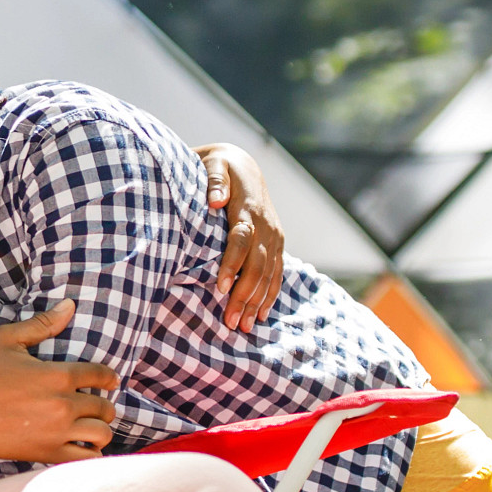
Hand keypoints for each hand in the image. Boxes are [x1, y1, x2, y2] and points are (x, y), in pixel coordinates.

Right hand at [0, 301, 117, 461]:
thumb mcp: (7, 339)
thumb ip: (42, 324)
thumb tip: (69, 305)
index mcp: (57, 375)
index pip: (101, 375)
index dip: (109, 377)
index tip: (109, 381)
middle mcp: (63, 404)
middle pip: (105, 408)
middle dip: (104, 406)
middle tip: (95, 407)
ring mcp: (57, 432)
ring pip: (102, 434)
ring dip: (101, 430)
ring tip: (91, 428)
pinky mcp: (46, 453)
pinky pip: (86, 458)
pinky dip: (91, 453)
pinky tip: (82, 447)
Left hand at [197, 143, 284, 331]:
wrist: (243, 164)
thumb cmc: (220, 166)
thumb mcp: (214, 164)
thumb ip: (215, 180)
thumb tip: (216, 200)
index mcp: (249, 208)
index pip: (242, 240)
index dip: (232, 264)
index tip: (219, 288)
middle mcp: (266, 225)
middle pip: (257, 265)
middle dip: (244, 294)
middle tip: (230, 321)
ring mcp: (275, 236)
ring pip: (269, 274)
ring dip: (257, 301)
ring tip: (244, 327)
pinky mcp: (277, 243)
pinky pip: (277, 272)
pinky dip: (270, 294)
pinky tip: (261, 315)